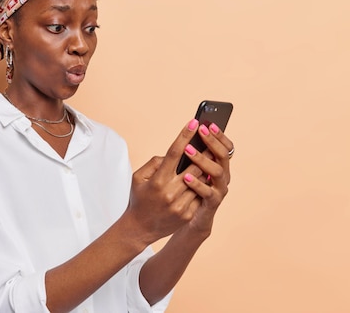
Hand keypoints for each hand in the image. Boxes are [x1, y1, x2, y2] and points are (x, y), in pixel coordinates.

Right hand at [124, 119, 209, 245]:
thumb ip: (154, 163)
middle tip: (210, 138)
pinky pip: (200, 195)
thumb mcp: (138, 178)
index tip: (194, 122)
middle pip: (194, 166)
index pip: (174, 153)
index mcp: (158, 181)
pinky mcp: (187, 214)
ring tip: (211, 157)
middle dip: (203, 151)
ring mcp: (180, 205)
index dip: (185, 136)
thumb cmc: (138, 198)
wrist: (140, 228)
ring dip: (205, 169)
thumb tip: (171, 155)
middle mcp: (170, 192)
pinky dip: (203, 186)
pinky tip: (205, 179)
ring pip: (200, 180)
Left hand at [177, 122, 233, 234]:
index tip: (208, 122)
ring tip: (188, 150)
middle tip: (201, 130)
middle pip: (224, 155)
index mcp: (218, 164)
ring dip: (203, 159)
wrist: (189, 218)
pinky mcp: (213, 203)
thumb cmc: (186, 190)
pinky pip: (208, 192)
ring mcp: (220, 189)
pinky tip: (186, 177)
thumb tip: (184, 140)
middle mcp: (223, 175)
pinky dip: (197, 184)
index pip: (225, 146)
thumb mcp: (186, 170)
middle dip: (212, 141)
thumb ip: (188, 156)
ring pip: (217, 172)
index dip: (219, 134)